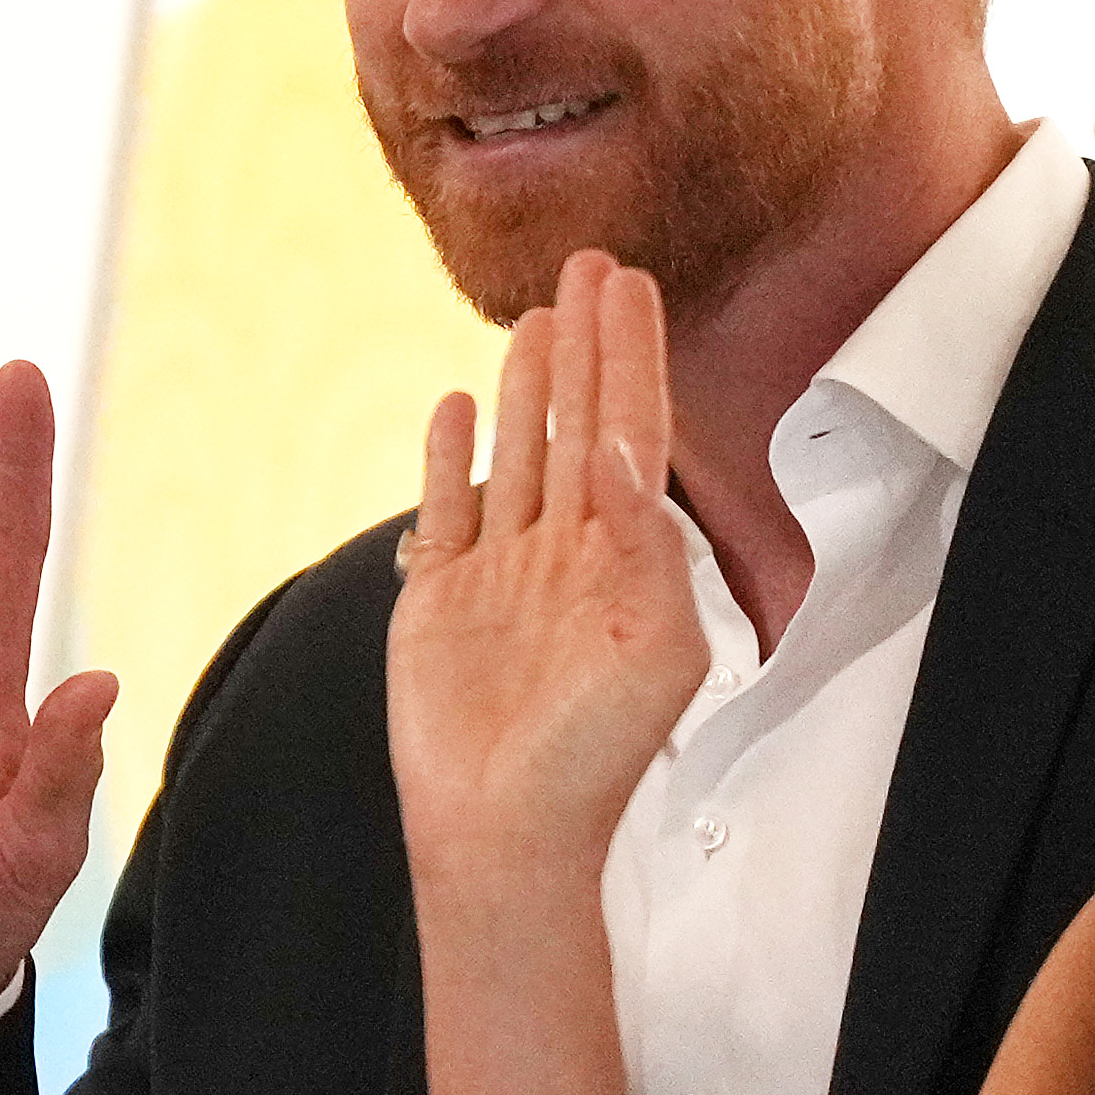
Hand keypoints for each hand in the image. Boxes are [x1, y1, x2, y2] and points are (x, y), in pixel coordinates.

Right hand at [386, 254, 705, 898]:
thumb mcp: (655, 647)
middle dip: (587, 345)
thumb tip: (629, 451)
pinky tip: (460, 406)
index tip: (631, 288)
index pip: (633, 434)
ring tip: (537, 315)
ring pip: (520, 454)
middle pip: (580, 425)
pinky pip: (447, 508)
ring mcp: (503, 574)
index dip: (631, 357)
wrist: (505, 830)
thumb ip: (648, 545)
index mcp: (627, 562)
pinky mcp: (440, 598)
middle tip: (592, 264)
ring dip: (529, 384)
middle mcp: (568, 556)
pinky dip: (451, 456)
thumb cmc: (591, 759)